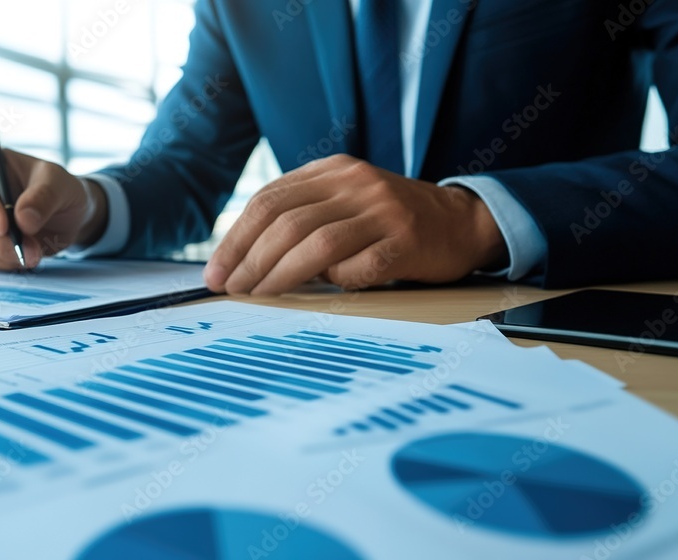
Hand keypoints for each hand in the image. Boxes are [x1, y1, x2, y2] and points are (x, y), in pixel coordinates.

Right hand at [0, 149, 107, 269]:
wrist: (64, 215)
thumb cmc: (56, 188)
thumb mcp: (59, 182)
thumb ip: (44, 195)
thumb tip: (23, 220)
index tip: (2, 225)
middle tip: (30, 250)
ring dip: (4, 255)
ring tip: (35, 253)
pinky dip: (5, 264)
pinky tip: (25, 257)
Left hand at [203, 154, 505, 294]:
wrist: (461, 222)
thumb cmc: (389, 221)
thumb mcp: (344, 201)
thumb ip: (302, 216)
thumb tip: (243, 259)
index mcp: (333, 171)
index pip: (269, 201)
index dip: (236, 237)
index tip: (217, 271)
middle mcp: (356, 184)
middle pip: (286, 221)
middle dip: (249, 259)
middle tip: (230, 289)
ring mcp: (384, 211)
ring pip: (316, 244)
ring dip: (279, 275)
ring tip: (258, 297)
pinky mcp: (407, 242)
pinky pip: (359, 266)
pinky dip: (335, 282)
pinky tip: (322, 294)